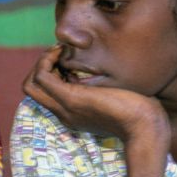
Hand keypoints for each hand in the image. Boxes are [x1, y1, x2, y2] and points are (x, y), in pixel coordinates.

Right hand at [24, 46, 168, 147]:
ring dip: (41, 62)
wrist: (146, 126)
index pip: (46, 95)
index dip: (52, 74)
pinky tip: (63, 51)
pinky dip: (47, 60)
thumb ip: (103, 90)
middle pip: (31, 90)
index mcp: (73, 115)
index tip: (69, 60)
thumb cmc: (140, 112)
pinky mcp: (71, 99)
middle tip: (60, 52)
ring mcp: (65, 108)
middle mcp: (64, 113)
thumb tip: (99, 75)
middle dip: (41, 66)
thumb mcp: (117, 99)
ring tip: (60, 50)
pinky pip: (42, 77)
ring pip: (30, 85)